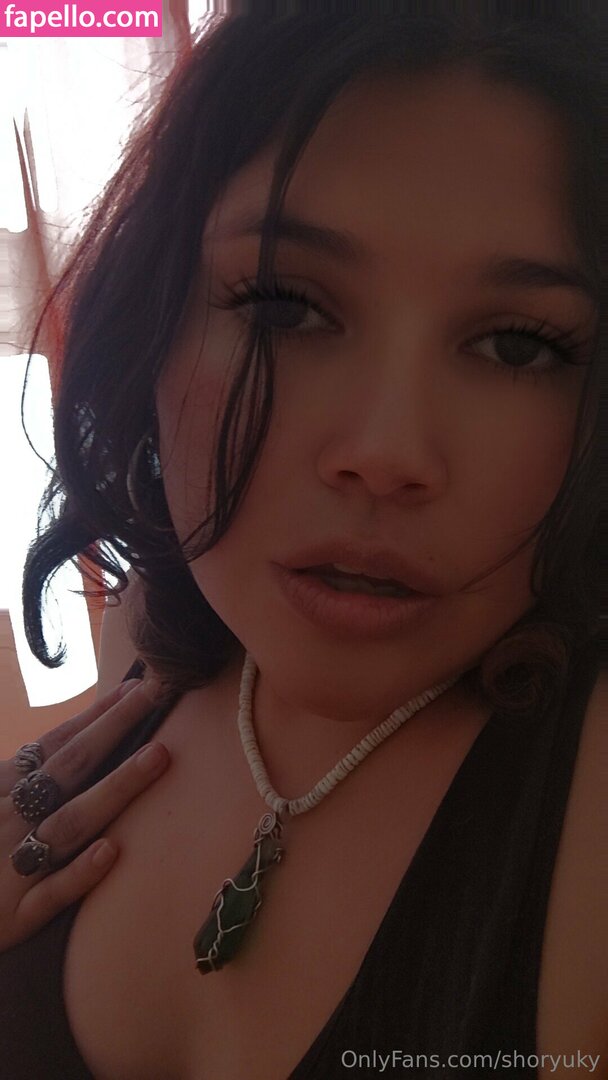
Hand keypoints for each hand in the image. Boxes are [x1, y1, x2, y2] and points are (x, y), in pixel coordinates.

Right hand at [0, 678, 169, 950]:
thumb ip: (21, 776)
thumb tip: (65, 745)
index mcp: (3, 791)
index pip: (56, 745)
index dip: (96, 716)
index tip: (136, 687)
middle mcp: (11, 820)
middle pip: (70, 768)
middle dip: (114, 729)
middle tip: (156, 695)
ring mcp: (14, 866)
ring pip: (71, 823)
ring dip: (114, 789)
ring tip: (157, 756)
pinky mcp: (15, 916)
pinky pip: (51, 893)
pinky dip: (79, 873)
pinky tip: (110, 851)